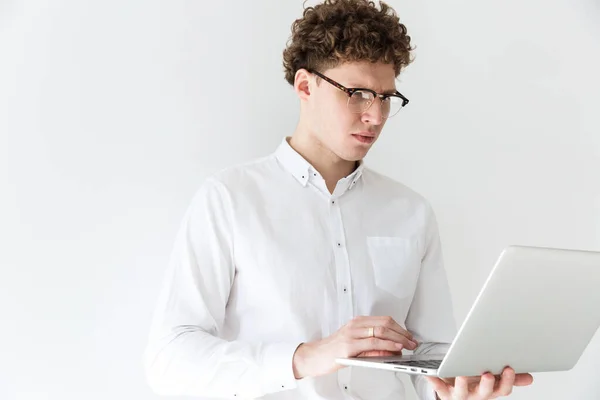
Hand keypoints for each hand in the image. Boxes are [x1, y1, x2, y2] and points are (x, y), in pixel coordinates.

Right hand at [292, 316, 417, 378]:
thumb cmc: (332, 351)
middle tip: (412, 341)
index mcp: (357, 322)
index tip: (409, 336)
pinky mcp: (349, 347)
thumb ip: (372, 346)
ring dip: (398, 339)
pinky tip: (394, 348)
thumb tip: (391, 349)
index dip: (400, 328)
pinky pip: (372, 343)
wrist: (313, 356)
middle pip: (385, 324)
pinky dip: (387, 345)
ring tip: (408, 345)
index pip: (384, 320)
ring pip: (381, 331)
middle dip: (402, 333)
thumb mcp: (355, 345)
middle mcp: (355, 325)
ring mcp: (352, 335)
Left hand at [426, 367, 533, 399]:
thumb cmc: (475, 382)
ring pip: (462, 392)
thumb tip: (529, 377)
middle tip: (487, 374)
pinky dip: (434, 380)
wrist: (454, 389)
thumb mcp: (493, 379)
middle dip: (487, 384)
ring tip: (461, 375)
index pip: (502, 389)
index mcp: (490, 390)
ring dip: (462, 384)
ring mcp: (460, 394)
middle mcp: (476, 395)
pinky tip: (430, 374)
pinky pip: (438, 386)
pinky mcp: (444, 392)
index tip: (509, 368)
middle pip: (484, 393)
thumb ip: (510, 378)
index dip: (506, 380)